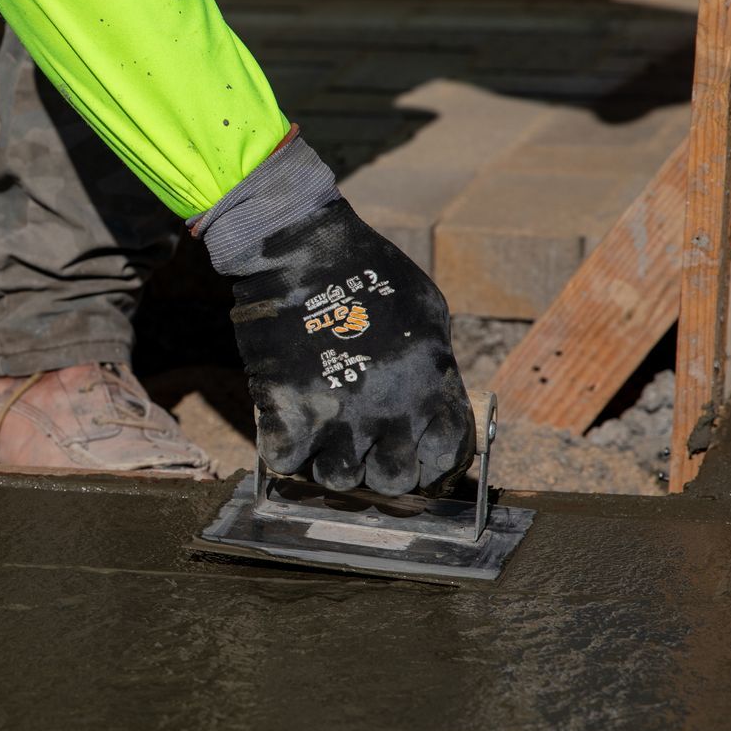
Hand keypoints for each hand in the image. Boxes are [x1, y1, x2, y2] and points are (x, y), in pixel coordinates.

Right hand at [228, 199, 473, 495]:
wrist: (301, 249)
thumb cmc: (368, 270)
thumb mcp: (427, 312)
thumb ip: (435, 365)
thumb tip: (433, 400)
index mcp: (429, 387)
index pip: (446, 458)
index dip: (430, 461)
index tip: (413, 452)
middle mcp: (389, 411)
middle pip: (394, 481)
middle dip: (381, 468)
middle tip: (365, 446)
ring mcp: (337, 417)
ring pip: (338, 481)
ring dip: (330, 464)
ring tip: (324, 438)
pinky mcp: (288, 411)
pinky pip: (285, 461)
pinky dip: (284, 449)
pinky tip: (289, 426)